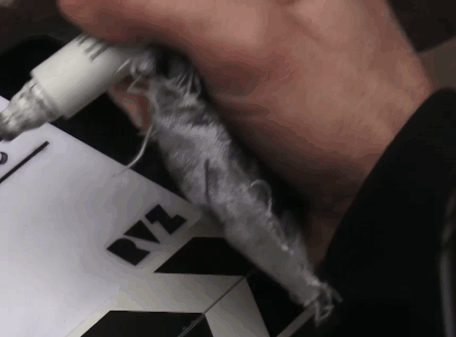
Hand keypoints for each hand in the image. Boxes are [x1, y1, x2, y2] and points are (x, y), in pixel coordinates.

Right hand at [59, 0, 433, 262]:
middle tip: (128, 75)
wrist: (374, 198)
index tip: (93, 24)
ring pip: (155, 48)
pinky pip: (171, 87)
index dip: (123, 6)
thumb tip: (81, 0)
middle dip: (130, 44)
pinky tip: (173, 124)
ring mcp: (242, 44)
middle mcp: (255, 4)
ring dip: (143, 83)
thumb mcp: (242, 38)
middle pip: (156, 13)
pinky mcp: (233, 88)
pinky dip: (159, 110)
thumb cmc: (337, 110)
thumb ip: (157, 5)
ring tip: (162, 110)